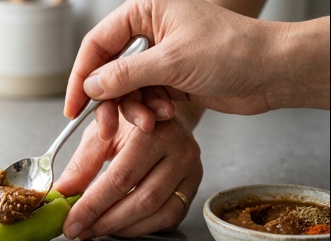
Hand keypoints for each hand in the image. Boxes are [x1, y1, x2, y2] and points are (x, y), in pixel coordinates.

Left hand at [54, 102, 203, 238]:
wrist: (161, 115)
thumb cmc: (127, 124)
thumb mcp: (101, 133)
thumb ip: (82, 164)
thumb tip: (62, 194)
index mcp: (156, 133)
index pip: (121, 178)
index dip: (92, 205)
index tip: (69, 223)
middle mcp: (182, 152)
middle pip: (142, 200)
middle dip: (105, 221)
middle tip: (79, 231)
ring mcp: (192, 173)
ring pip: (158, 214)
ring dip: (121, 228)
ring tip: (93, 230)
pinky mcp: (193, 189)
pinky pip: (168, 219)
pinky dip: (139, 228)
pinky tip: (116, 227)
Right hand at [64, 0, 329, 138]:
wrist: (271, 73)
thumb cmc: (231, 50)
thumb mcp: (171, 62)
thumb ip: (125, 74)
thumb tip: (91, 85)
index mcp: (146, 11)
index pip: (98, 43)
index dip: (81, 75)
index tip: (73, 105)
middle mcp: (150, 32)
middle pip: (109, 70)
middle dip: (111, 101)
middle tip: (107, 126)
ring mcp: (159, 57)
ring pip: (127, 90)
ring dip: (135, 109)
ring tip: (152, 120)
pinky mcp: (170, 79)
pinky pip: (145, 99)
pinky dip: (150, 111)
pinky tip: (165, 116)